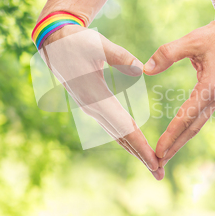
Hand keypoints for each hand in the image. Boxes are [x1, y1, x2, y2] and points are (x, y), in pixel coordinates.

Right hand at [40, 25, 164, 179]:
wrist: (55, 42)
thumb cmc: (77, 41)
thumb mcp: (98, 45)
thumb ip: (119, 56)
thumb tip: (141, 68)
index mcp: (96, 97)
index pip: (124, 127)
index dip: (141, 146)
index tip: (155, 161)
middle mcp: (93, 108)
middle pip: (122, 138)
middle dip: (141, 156)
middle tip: (160, 174)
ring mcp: (91, 108)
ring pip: (117, 135)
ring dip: (135, 151)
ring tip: (152, 165)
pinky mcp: (93, 104)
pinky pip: (112, 127)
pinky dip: (126, 139)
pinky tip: (135, 146)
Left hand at [144, 21, 214, 166]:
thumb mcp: (191, 40)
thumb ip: (167, 54)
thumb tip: (145, 69)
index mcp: (211, 86)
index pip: (187, 116)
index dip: (172, 134)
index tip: (158, 149)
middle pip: (193, 128)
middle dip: (176, 146)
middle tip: (159, 162)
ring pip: (198, 124)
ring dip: (182, 140)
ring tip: (166, 154)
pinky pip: (200, 116)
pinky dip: (188, 128)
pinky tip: (179, 135)